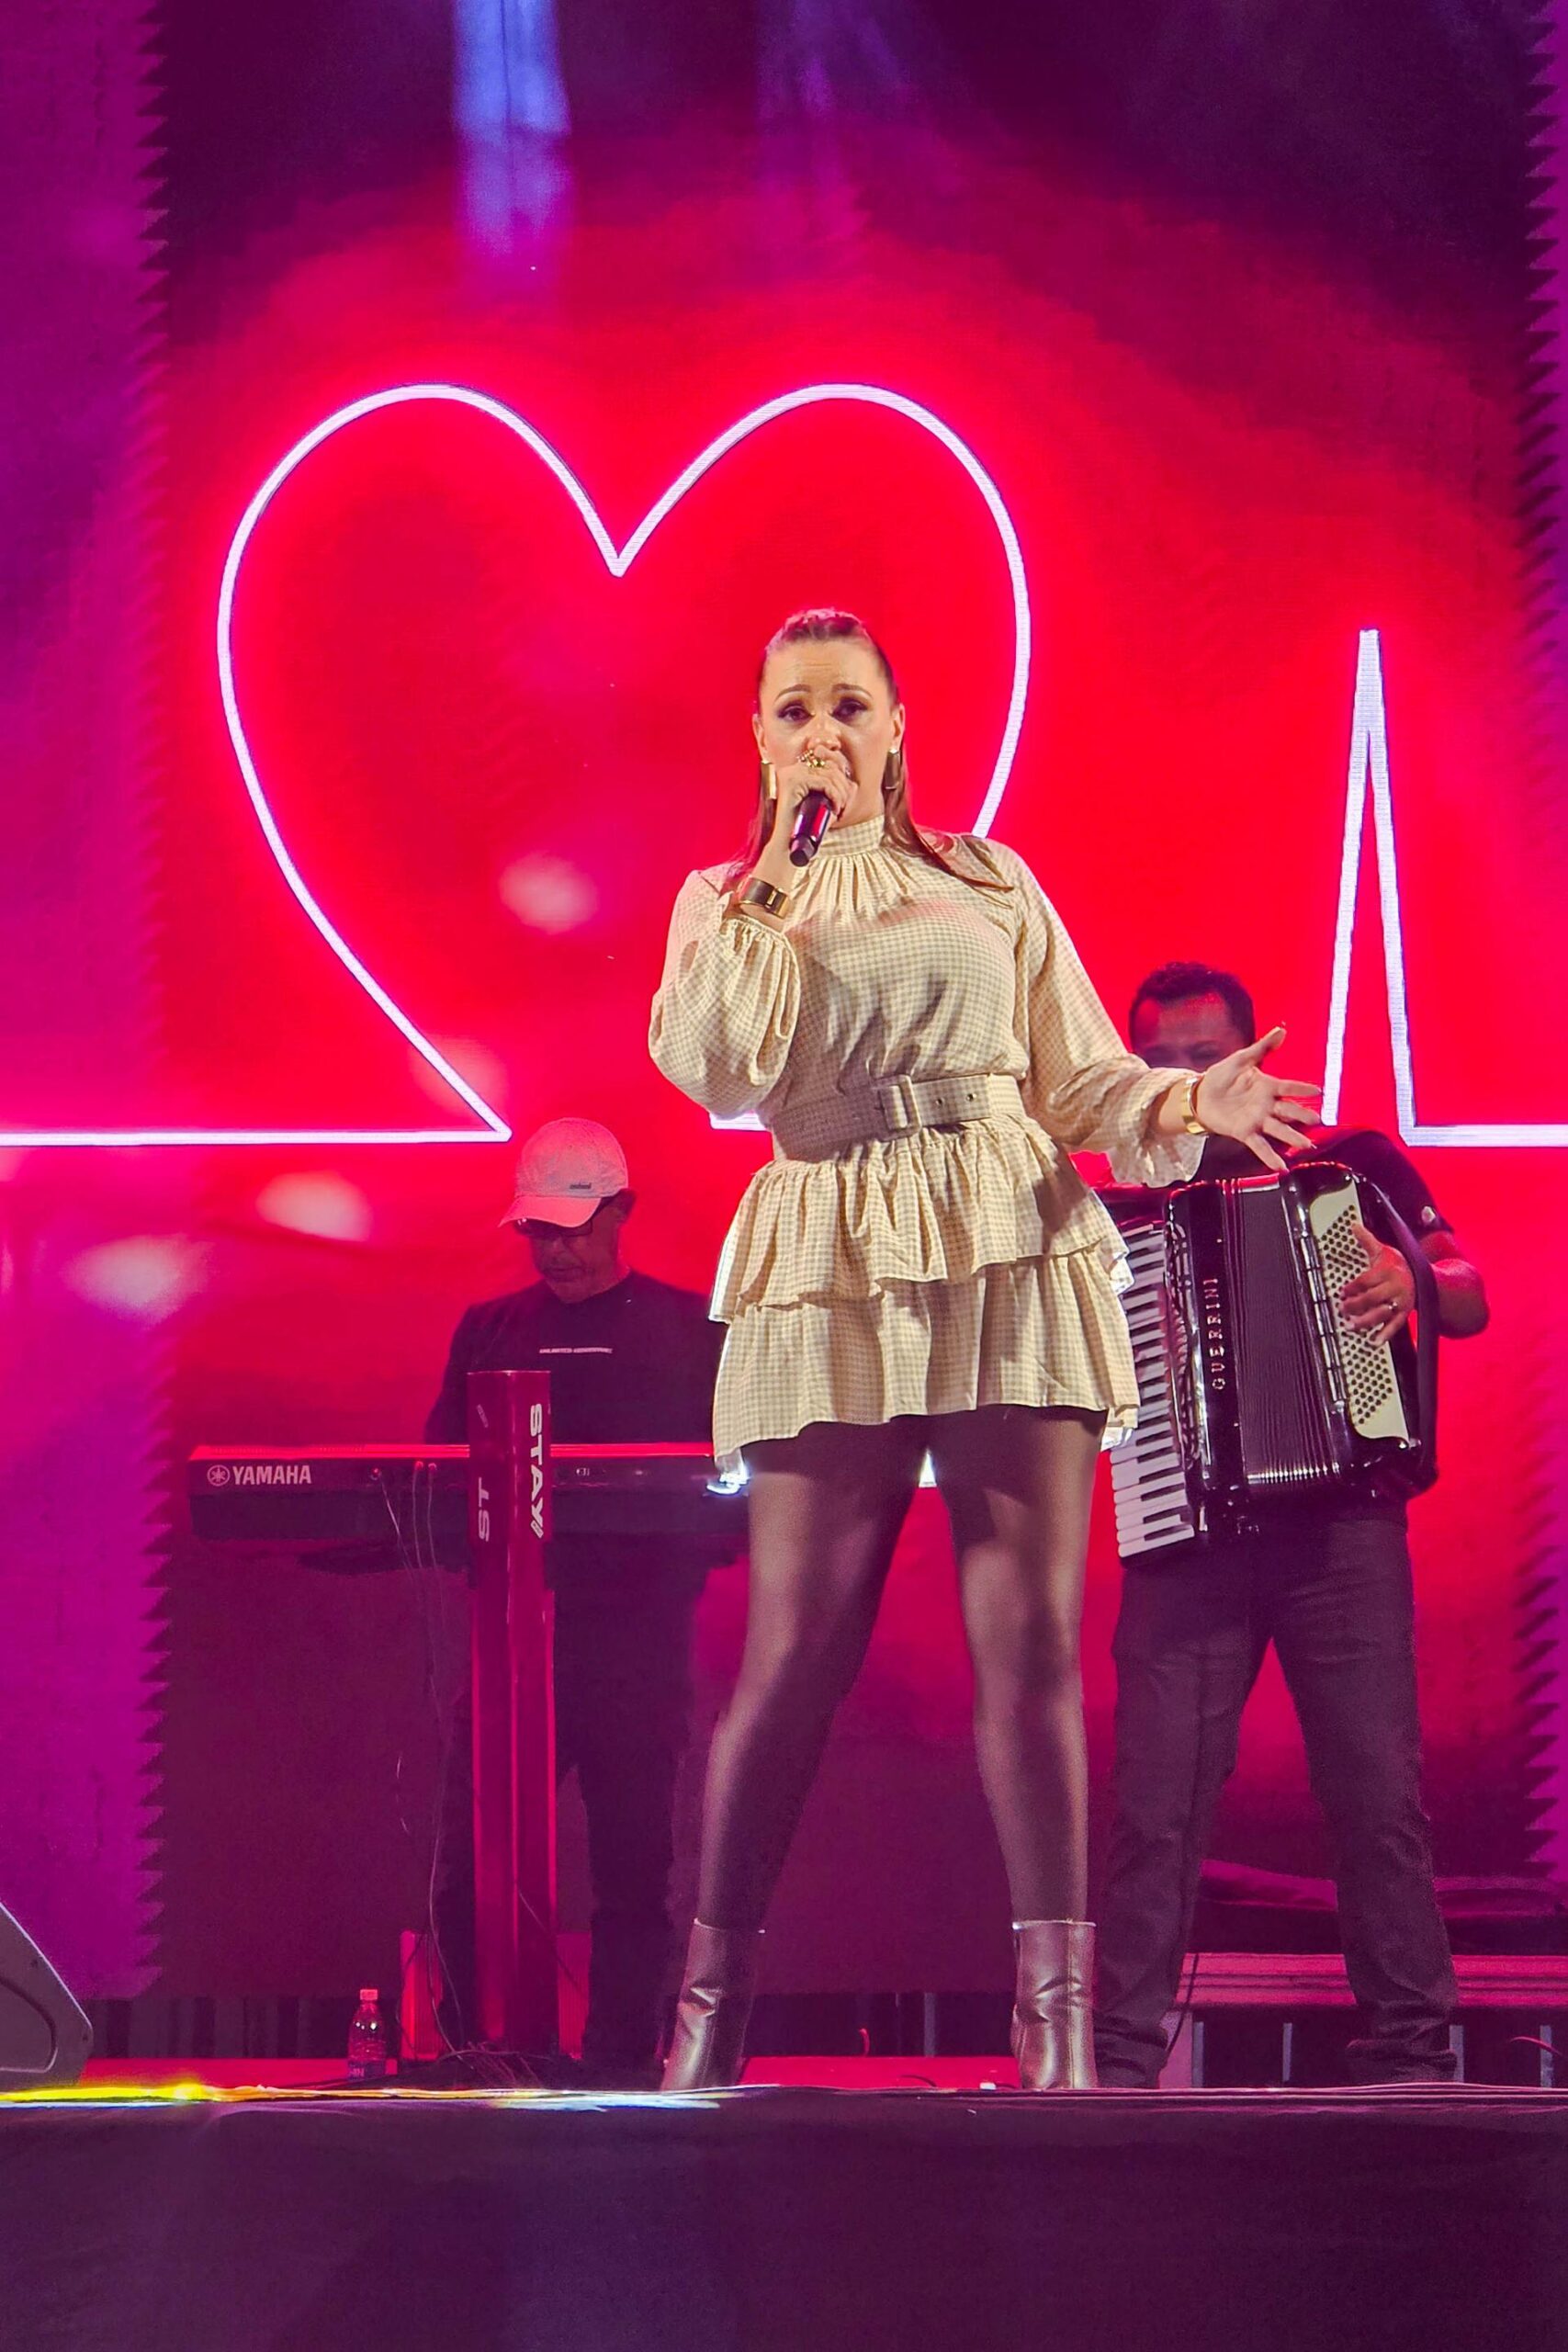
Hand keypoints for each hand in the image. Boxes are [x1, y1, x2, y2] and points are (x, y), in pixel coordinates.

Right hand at [764, 741, 853, 854]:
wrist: (786, 844)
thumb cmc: (804, 828)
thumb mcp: (821, 806)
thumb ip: (833, 793)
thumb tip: (854, 785)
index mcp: (797, 772)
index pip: (828, 765)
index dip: (841, 781)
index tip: (844, 800)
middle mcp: (793, 769)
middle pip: (830, 768)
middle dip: (843, 788)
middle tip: (844, 806)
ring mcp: (792, 774)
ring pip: (830, 775)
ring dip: (841, 794)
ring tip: (839, 810)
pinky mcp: (794, 781)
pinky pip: (824, 783)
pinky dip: (835, 796)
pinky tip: (835, 809)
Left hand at [1192, 1024, 1320, 1171]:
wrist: (1200, 1095)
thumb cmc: (1221, 1076)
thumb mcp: (1241, 1059)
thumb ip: (1262, 1048)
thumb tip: (1281, 1030)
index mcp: (1267, 1086)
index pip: (1289, 1087)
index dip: (1302, 1089)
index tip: (1319, 1091)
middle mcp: (1266, 1105)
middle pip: (1289, 1110)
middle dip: (1303, 1115)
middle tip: (1319, 1120)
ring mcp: (1257, 1120)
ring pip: (1279, 1129)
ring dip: (1293, 1137)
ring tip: (1306, 1144)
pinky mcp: (1245, 1132)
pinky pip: (1259, 1146)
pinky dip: (1269, 1157)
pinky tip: (1280, 1167)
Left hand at [1341, 1221, 1414, 1341]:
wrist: (1422, 1277)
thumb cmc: (1396, 1264)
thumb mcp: (1382, 1250)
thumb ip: (1366, 1240)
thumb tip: (1353, 1224)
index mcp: (1388, 1271)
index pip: (1367, 1280)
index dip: (1353, 1287)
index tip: (1342, 1292)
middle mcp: (1395, 1287)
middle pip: (1372, 1298)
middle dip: (1356, 1305)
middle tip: (1342, 1309)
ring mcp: (1400, 1301)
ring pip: (1382, 1313)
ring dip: (1366, 1321)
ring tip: (1351, 1326)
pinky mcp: (1404, 1313)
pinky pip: (1395, 1326)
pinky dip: (1385, 1334)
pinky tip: (1374, 1341)